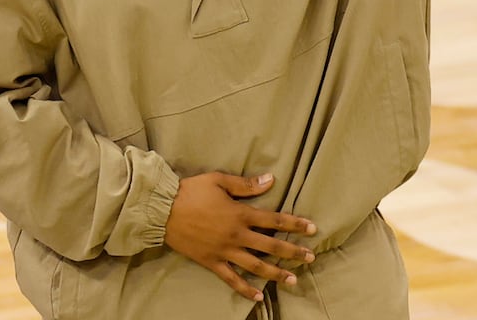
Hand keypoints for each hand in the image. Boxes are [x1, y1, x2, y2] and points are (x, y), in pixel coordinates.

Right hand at [164, 172, 317, 301]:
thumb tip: (271, 180)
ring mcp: (225, 251)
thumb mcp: (219, 181)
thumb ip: (246, 185)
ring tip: (293, 280)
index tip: (312, 228)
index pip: (274, 220)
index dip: (294, 224)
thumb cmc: (191, 191)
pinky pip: (231, 279)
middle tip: (310, 258)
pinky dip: (245, 289)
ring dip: (276, 273)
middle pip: (270, 245)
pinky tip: (259, 296)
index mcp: (240, 214)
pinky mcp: (212, 262)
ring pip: (256, 266)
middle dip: (292, 252)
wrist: (163, 210)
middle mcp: (236, 235)